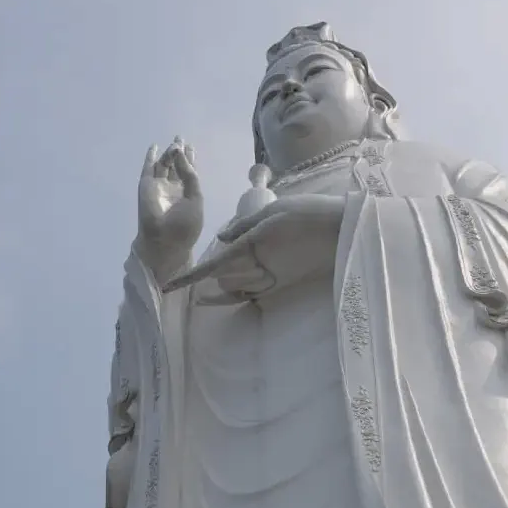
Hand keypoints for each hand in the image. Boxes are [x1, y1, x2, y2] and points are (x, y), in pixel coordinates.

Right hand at [135, 139, 202, 283]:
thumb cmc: (184, 224)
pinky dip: (150, 157)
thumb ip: (190, 176)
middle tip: (180, 139)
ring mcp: (159, 186)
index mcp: (187, 194)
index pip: (188, 173)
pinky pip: (148, 168)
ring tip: (176, 144)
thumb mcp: (196, 199)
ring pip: (164, 164)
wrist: (164, 239)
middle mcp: (173, 189)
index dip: (189, 160)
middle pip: (176, 166)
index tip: (191, 147)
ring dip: (169, 153)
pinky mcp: (146, 185)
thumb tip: (181, 153)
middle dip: (178, 152)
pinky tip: (154, 147)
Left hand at [163, 194, 344, 294]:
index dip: (189, 277)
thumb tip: (221, 238)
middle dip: (205, 279)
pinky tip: (227, 294)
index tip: (169, 286)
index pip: (213, 266)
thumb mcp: (270, 212)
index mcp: (251, 247)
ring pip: (235, 290)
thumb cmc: (305, 214)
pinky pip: (252, 295)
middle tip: (189, 279)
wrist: (338, 233)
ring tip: (204, 290)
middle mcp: (259, 268)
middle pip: (221, 280)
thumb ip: (243, 226)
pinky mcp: (281, 286)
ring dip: (219, 288)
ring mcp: (270, 280)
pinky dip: (236, 295)